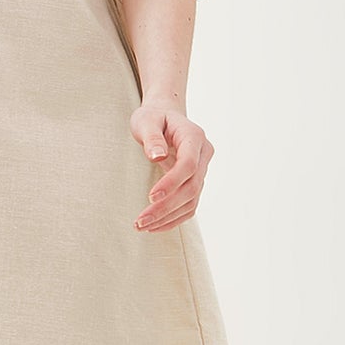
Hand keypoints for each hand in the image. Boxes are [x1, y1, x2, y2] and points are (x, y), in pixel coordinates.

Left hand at [130, 98, 211, 232]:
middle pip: (191, 187)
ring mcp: (202, 170)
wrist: (164, 117)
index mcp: (194, 137)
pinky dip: (173, 219)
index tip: (150, 196)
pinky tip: (154, 227)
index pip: (188, 165)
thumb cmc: (153, 117)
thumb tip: (157, 156)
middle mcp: (203, 155)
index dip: (172, 182)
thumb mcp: (146, 120)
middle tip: (140, 221)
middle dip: (166, 206)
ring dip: (168, 217)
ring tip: (142, 226)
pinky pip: (189, 206)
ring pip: (191, 201)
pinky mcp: (195, 182)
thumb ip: (152, 137)